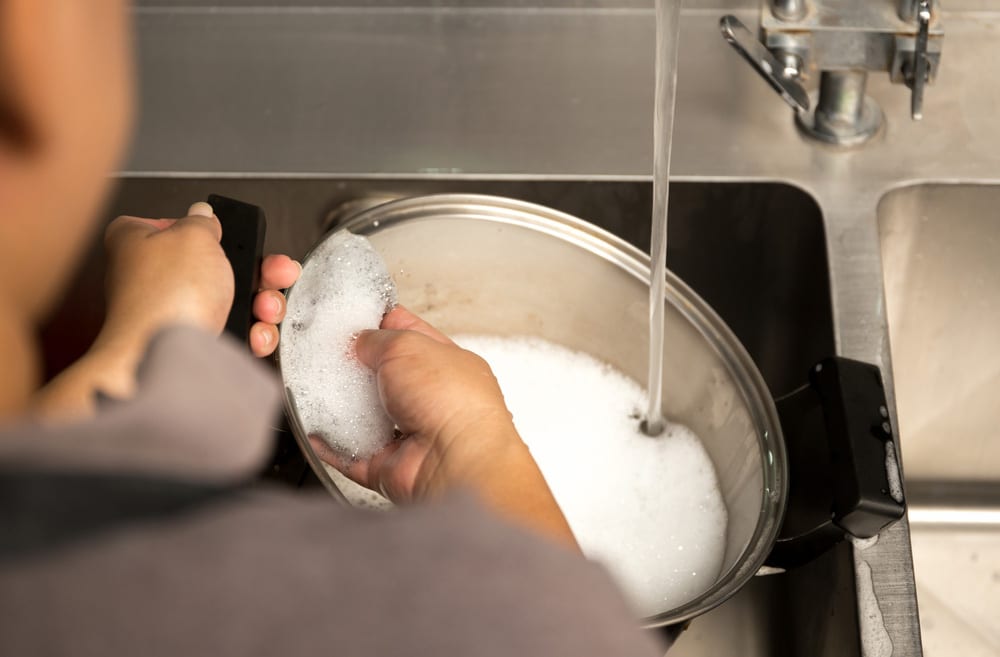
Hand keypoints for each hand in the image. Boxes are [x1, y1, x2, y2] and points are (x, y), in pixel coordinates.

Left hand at [32, 202, 299, 416]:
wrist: (168, 358)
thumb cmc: (165, 297)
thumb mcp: (193, 235)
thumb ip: (202, 221)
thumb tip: (203, 214)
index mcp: (137, 243)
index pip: (179, 227)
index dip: (213, 232)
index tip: (234, 237)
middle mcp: (152, 279)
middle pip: (219, 267)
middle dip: (256, 274)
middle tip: (274, 273)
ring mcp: (174, 314)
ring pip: (232, 302)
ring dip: (260, 305)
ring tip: (265, 308)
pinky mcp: (194, 343)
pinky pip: (233, 332)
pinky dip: (252, 333)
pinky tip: (256, 333)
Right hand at [313, 307, 578, 548]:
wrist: (456, 463)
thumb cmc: (453, 402)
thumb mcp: (408, 346)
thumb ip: (379, 339)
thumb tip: (360, 341)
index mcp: (447, 364)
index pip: (410, 336)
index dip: (382, 323)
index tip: (355, 318)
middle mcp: (431, 400)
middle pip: (383, 377)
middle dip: (356, 367)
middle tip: (330, 354)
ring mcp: (411, 435)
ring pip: (365, 416)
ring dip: (341, 405)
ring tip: (315, 387)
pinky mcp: (389, 466)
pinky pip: (352, 453)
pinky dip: (331, 445)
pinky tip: (314, 430)